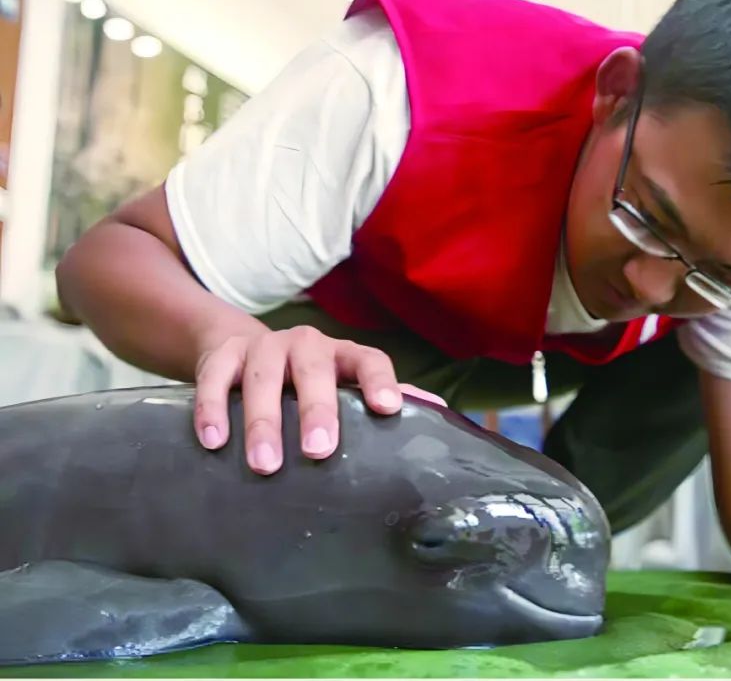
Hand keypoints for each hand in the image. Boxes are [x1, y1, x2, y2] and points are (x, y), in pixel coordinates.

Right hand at [192, 326, 446, 474]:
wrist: (239, 347)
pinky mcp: (223, 355)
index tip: (387, 409)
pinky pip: (215, 377)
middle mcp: (306, 344)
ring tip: (265, 465)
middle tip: (320, 451)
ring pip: (263, 378)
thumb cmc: (306, 381)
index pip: (369, 359)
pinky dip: (212, 408)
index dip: (380, 381)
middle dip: (317, 410)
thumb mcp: (344, 386)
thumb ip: (385, 398)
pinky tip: (213, 442)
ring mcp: (263, 347)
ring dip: (263, 420)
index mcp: (343, 355)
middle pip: (314, 371)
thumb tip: (438, 415)